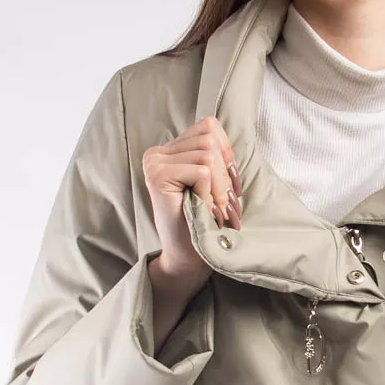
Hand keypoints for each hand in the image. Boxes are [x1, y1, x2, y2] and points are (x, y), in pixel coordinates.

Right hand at [142, 115, 242, 281]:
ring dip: (220, 187)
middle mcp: (157, 152)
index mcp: (170, 150)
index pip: (209, 127)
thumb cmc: (204, 221)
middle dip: (226, 173)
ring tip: (215, 210)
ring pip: (208, 153)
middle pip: (210, 138)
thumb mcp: (214, 182)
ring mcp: (154, 162)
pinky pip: (201, 170)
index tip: (230, 186)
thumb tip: (222, 129)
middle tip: (225, 204)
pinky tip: (203, 210)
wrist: (188, 257)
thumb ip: (215, 155)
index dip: (227, 153)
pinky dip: (211, 193)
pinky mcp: (157, 176)